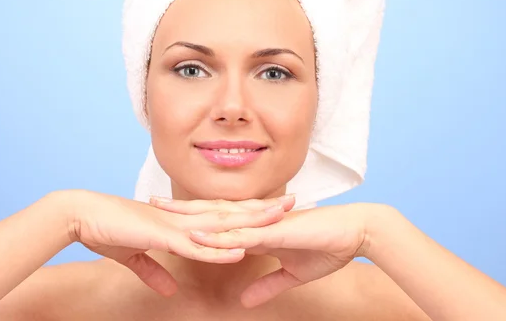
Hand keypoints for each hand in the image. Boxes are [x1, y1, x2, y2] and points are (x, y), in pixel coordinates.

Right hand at [63, 190, 294, 296]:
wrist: (82, 217)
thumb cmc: (107, 232)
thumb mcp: (136, 258)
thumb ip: (155, 272)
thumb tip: (170, 291)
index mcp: (180, 220)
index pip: (222, 214)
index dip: (248, 211)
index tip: (273, 209)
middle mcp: (183, 218)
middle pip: (231, 213)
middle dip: (262, 209)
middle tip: (294, 203)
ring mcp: (174, 225)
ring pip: (221, 224)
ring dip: (250, 222)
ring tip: (281, 220)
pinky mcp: (162, 236)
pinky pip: (196, 244)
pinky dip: (219, 247)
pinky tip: (240, 248)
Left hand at [152, 198, 377, 307]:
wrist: (357, 233)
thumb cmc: (327, 247)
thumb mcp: (291, 274)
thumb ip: (267, 284)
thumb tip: (244, 301)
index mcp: (257, 227)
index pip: (218, 220)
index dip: (192, 217)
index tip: (166, 215)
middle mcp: (256, 220)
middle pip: (211, 213)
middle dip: (180, 209)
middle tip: (149, 204)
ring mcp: (265, 224)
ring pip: (222, 220)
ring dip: (192, 217)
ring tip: (163, 213)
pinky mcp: (277, 232)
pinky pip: (244, 236)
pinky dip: (221, 237)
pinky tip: (201, 237)